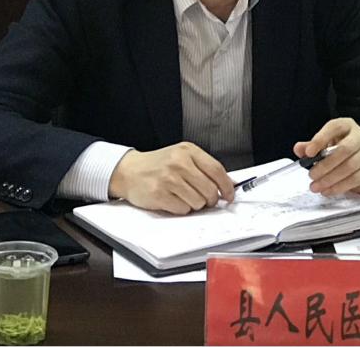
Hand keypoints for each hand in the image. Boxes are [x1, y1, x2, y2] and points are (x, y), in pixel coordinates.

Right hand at [109, 142, 234, 214]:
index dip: (226, 186)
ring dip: (194, 204)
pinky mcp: (160, 194)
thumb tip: (228, 184)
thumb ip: (204, 168)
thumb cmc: (158, 165)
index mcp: (188, 151)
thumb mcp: (182, 157)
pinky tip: (173, 200)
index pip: (216, 170)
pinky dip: (181, 209)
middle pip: (210, 189)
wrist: (129, 171)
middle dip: (210, 199)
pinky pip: (183, 209)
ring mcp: (169, 178)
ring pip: (198, 202)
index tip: (229, 195)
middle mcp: (179, 163)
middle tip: (205, 200)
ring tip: (183, 196)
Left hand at [293, 118, 359, 195]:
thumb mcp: (327, 144)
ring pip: (349, 166)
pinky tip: (328, 190)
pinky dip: (339, 186)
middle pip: (344, 150)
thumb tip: (298, 149)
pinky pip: (355, 179)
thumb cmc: (343, 150)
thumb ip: (311, 146)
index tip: (308, 153)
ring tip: (316, 186)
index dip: (320, 139)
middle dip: (325, 165)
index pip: (334, 128)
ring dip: (330, 179)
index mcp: (346, 125)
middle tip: (311, 175)